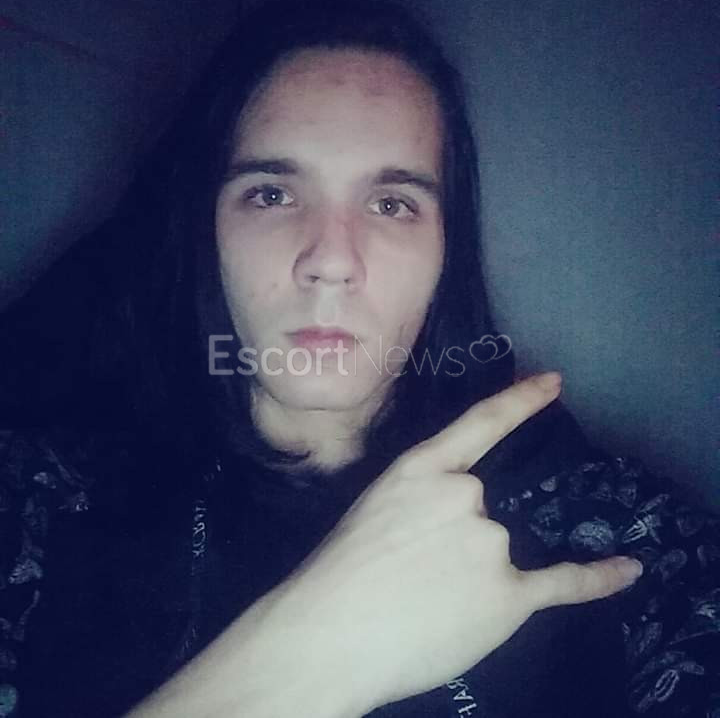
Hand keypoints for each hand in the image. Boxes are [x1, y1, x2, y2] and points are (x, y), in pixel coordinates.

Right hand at [267, 373, 642, 714]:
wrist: (327, 637)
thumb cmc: (334, 576)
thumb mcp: (372, 512)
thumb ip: (418, 506)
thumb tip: (443, 533)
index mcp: (421, 469)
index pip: (481, 424)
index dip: (520, 401)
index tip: (554, 382)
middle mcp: (465, 495)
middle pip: (481, 511)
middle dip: (454, 542)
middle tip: (413, 577)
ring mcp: (489, 542)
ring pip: (497, 554)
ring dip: (469, 578)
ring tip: (424, 605)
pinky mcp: (507, 596)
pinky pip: (564, 582)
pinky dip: (599, 577)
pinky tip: (627, 569)